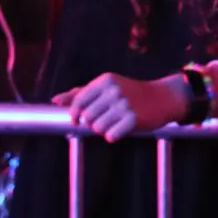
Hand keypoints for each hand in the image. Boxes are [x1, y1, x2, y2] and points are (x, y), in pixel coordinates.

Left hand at [52, 73, 188, 143]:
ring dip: (104, 129)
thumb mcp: (106, 88)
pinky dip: (114, 135)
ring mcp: (124, 104)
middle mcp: (114, 90)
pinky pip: (110, 136)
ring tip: (116, 121)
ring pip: (97, 128)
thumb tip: (55, 100)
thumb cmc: (130, 92)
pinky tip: (124, 127)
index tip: (77, 120)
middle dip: (93, 122)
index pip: (78, 103)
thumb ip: (79, 93)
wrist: (162, 97)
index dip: (75, 115)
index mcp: (105, 80)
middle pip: (87, 118)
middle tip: (108, 116)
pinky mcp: (133, 119)